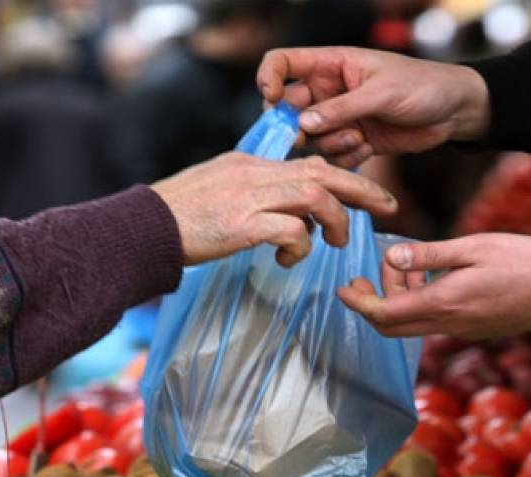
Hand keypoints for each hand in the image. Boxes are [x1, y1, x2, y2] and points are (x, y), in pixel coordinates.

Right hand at [153, 152, 396, 266]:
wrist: (142, 229)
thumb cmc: (178, 219)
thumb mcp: (219, 193)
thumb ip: (253, 196)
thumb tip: (287, 217)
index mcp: (250, 163)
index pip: (309, 163)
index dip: (344, 177)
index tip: (368, 195)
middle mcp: (254, 173)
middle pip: (323, 172)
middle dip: (362, 190)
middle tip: (388, 208)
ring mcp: (249, 197)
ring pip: (315, 197)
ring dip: (335, 222)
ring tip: (335, 244)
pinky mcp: (243, 224)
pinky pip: (292, 231)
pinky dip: (300, 246)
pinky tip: (287, 259)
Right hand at [257, 47, 489, 167]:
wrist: (454, 111)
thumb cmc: (422, 86)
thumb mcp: (381, 93)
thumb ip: (341, 109)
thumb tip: (302, 125)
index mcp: (331, 65)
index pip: (283, 63)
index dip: (269, 79)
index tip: (272, 100)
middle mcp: (329, 91)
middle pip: (289, 109)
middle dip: (296, 127)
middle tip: (308, 138)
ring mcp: (340, 118)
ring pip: (311, 138)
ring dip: (330, 143)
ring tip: (358, 136)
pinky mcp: (354, 141)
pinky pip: (333, 156)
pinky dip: (347, 157)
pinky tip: (369, 147)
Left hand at [337, 233, 530, 337]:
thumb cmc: (525, 262)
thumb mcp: (474, 247)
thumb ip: (429, 256)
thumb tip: (391, 257)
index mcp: (443, 304)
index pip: (384, 313)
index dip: (357, 302)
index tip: (342, 288)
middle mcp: (448, 324)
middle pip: (391, 327)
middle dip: (371, 303)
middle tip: (365, 277)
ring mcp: (461, 330)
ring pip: (412, 325)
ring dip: (398, 300)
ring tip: (409, 266)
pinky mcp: (473, 328)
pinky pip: (433, 322)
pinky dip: (419, 303)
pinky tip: (431, 278)